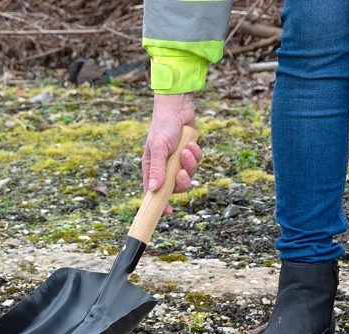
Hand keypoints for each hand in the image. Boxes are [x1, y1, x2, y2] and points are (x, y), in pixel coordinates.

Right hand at [142, 93, 201, 215]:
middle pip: (175, 187)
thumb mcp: (158, 148)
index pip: (154, 192)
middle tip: (182, 173)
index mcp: (152, 168)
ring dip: (190, 165)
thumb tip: (154, 190)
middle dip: (181, 181)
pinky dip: (196, 155)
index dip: (160, 203)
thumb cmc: (163, 127)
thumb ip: (157, 169)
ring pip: (188, 176)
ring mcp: (178, 163)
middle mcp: (164, 168)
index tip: (167, 211)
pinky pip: (196, 164)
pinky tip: (191, 144)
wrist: (178, 108)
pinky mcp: (189, 156)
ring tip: (187, 150)